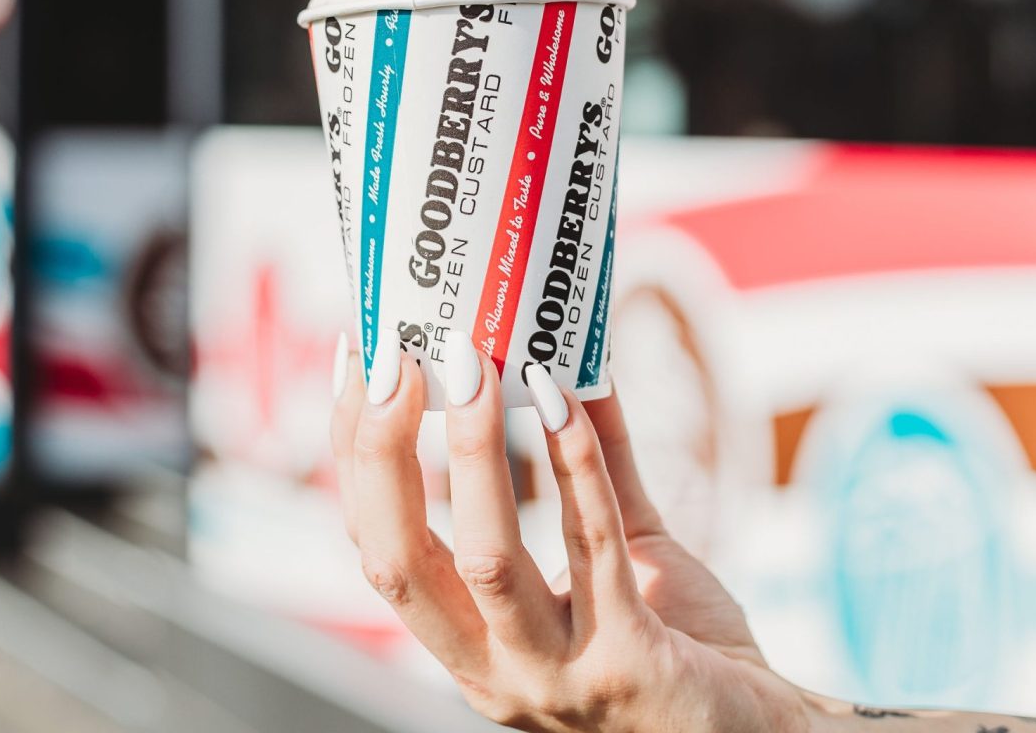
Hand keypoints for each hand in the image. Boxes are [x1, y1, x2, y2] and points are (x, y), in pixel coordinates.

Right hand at [330, 333, 808, 732]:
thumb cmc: (679, 639)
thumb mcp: (615, 546)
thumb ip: (589, 463)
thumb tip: (568, 362)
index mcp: (469, 639)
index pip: (377, 543)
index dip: (356, 452)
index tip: (362, 362)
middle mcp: (492, 669)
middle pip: (398, 561)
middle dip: (383, 453)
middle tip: (394, 358)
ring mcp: (556, 676)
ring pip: (487, 559)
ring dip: (474, 452)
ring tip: (476, 364)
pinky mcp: (628, 663)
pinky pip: (594, 547)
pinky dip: (574, 464)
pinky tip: (566, 398)